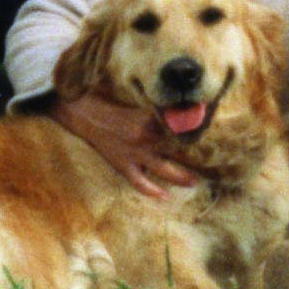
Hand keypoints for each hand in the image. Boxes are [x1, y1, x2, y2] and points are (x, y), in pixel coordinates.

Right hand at [51, 90, 199, 198]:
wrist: (77, 110)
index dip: (191, 128)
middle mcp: (143, 138)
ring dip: (180, 176)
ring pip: (162, 169)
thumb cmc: (102, 95)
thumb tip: (170, 95)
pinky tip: (163, 196)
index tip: (206, 128)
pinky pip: (138, 182)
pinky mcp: (121, 164)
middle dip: (193, 155)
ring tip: (195, 181)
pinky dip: (151, 190)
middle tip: (211, 159)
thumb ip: (149, 98)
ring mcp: (132, 154)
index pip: (176, 126)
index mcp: (146, 118)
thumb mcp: (129, 92)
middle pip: (175, 150)